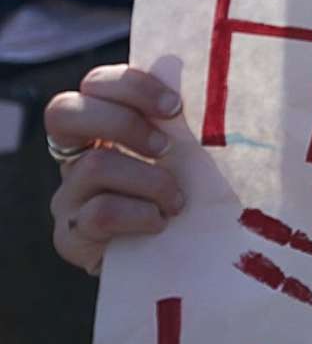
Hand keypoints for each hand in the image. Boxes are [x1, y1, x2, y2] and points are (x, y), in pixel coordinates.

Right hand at [45, 64, 187, 275]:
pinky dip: (140, 214)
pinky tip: (160, 223)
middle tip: (166, 148)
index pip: (94, 84)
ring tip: (177, 200)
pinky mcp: (70, 235)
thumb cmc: (192, 194)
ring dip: (151, 180)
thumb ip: (186, 124)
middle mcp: (74, 156)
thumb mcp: (190, 153)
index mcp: (102, 126)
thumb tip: (215, 89)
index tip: (175, 106)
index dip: (130, 86)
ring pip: (94, 165)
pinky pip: (100, 213)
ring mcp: (68, 195)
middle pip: (65, 111)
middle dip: (125, 122)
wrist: (178, 260)